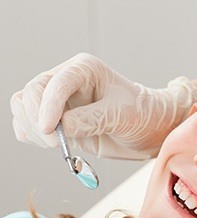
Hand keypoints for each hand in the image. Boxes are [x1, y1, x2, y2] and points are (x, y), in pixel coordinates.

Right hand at [11, 53, 196, 158]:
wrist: (149, 130)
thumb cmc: (142, 115)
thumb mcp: (121, 115)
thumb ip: (92, 119)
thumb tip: (62, 128)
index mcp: (84, 70)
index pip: (54, 83)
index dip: (47, 106)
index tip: (50, 130)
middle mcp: (67, 81)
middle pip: (31, 94)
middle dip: (37, 119)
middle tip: (56, 143)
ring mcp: (59, 102)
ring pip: (23, 108)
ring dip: (32, 129)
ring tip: (57, 144)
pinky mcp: (57, 121)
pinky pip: (28, 125)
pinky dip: (32, 137)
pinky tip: (53, 144)